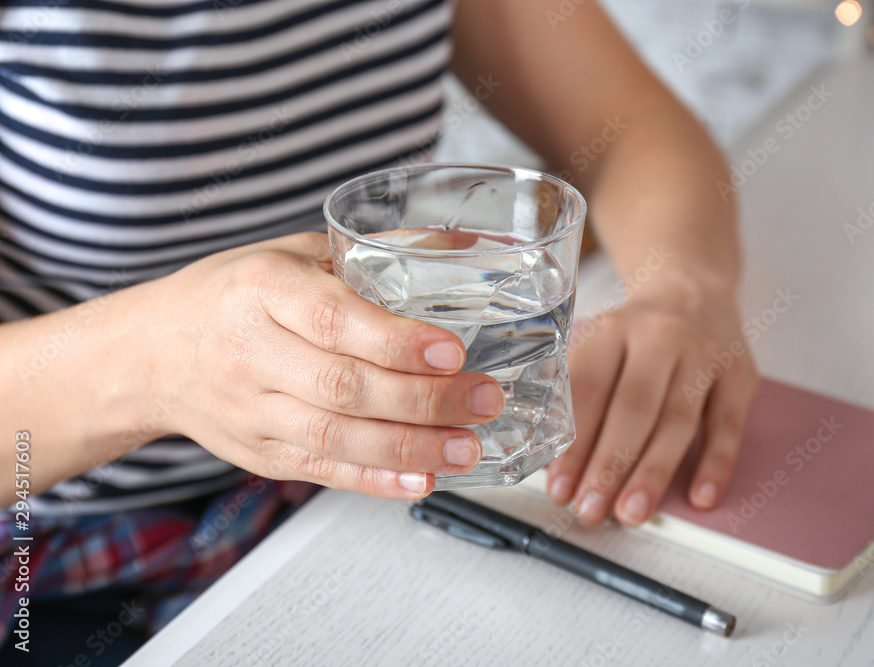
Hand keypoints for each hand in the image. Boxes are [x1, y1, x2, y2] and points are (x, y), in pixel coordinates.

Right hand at [145, 232, 503, 498]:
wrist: (153, 352)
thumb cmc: (234, 295)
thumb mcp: (293, 255)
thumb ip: (368, 258)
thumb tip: (457, 246)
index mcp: (260, 289)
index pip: (332, 320)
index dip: (396, 341)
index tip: (453, 351)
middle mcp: (249, 352)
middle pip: (342, 387)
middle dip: (424, 400)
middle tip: (483, 400)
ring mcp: (248, 410)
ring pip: (334, 437)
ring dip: (411, 448)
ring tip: (467, 447)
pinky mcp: (256, 453)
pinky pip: (320, 470)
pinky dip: (375, 480)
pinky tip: (422, 480)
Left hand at [545, 270, 758, 525]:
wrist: (694, 293)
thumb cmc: (636, 336)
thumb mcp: (599, 345)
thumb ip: (578, 394)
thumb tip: (554, 465)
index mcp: (613, 330)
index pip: (588, 390)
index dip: (573, 443)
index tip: (560, 487)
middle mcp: (658, 337)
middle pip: (632, 408)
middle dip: (610, 465)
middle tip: (592, 510)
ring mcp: (703, 355)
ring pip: (678, 420)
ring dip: (653, 473)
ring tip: (632, 512)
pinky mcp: (739, 374)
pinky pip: (728, 424)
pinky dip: (716, 464)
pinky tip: (700, 497)